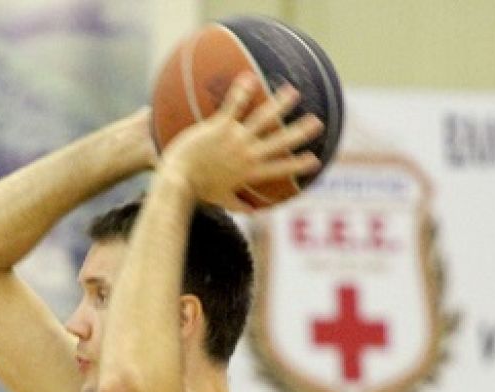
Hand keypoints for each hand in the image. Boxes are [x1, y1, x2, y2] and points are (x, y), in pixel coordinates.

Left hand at [158, 75, 321, 208]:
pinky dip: (241, 92)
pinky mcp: (219, 128)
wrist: (176, 181)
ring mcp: (234, 140)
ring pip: (262, 119)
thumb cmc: (196, 191)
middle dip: (300, 132)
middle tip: (317, 122)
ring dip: (279, 105)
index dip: (298, 164)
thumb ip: (239, 204)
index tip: (315, 160)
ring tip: (293, 92)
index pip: (280, 168)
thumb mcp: (221, 200)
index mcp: (249, 172)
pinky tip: (250, 77)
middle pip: (279, 141)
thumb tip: (253, 212)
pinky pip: (233, 106)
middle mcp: (247, 155)